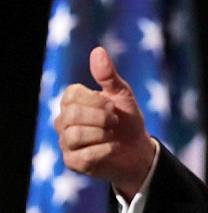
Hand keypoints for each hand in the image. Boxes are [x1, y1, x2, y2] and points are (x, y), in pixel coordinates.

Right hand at [55, 47, 155, 199]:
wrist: (139, 150)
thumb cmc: (127, 120)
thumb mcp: (122, 94)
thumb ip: (108, 75)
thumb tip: (97, 50)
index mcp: (72, 102)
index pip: (72, 95)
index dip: (96, 100)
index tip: (112, 105)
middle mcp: (63, 121)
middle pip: (72, 115)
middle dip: (101, 118)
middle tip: (114, 121)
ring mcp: (66, 142)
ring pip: (75, 135)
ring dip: (102, 134)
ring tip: (112, 134)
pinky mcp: (73, 162)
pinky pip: (84, 155)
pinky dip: (105, 150)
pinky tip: (112, 148)